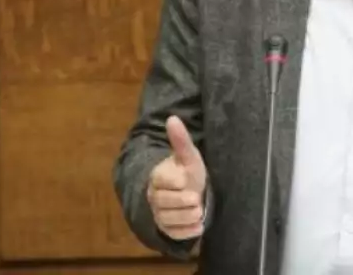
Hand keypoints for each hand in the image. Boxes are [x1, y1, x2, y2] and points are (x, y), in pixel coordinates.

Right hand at [146, 115, 208, 240]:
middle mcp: (154, 196)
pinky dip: (189, 230)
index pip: (163, 180)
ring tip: (198, 209)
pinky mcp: (167, 230)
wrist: (190, 193)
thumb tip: (172, 118)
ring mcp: (159, 214)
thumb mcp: (189, 157)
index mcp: (157, 177)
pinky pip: (175, 234)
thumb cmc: (189, 173)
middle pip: (165, 202)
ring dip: (189, 215)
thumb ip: (181, 140)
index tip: (186, 178)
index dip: (177, 180)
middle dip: (185, 200)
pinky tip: (198, 224)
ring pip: (171, 219)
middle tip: (195, 196)